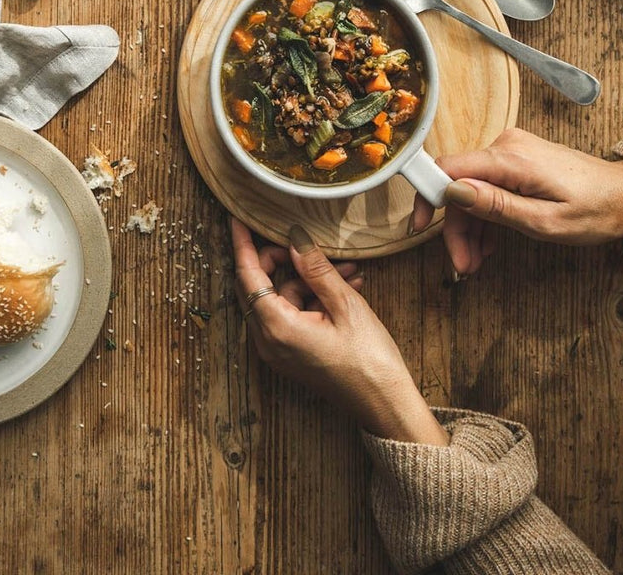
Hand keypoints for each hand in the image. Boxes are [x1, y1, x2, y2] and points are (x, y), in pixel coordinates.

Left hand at [230, 217, 447, 444]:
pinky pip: (292, 314)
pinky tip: (345, 286)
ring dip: (308, 279)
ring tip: (346, 269)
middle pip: (258, 287)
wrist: (385, 403)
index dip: (242, 245)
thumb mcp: (345, 304)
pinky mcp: (292, 354)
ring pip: (281, 299)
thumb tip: (295, 240)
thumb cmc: (368, 359)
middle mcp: (269, 342)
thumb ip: (316, 268)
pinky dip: (313, 298)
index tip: (237, 219)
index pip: (248, 276)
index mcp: (277, 328)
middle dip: (280, 259)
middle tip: (303, 242)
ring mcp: (279, 351)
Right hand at [413, 128, 622, 276]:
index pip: (448, 168)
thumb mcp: (544, 221)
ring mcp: (512, 151)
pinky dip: (485, 216)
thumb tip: (452, 192)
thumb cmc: (596, 211)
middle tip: (463, 265)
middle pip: (460, 185)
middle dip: (456, 228)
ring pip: (472, 190)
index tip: (418, 225)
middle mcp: (506, 146)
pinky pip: (488, 186)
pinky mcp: (517, 160)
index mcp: (510, 158)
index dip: (427, 196)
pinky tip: (488, 245)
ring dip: (470, 228)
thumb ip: (495, 206)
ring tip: (475, 263)